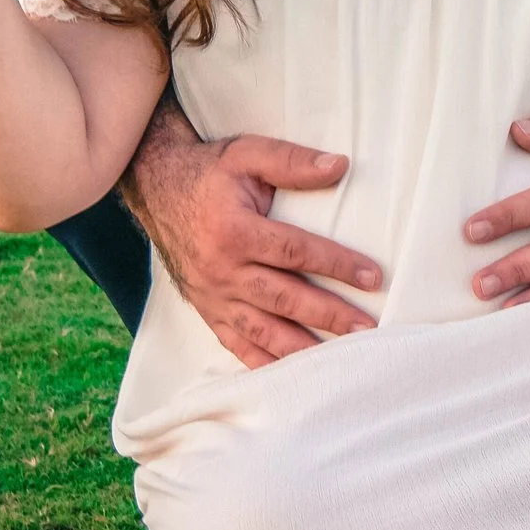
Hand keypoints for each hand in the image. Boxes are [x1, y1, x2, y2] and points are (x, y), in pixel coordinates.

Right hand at [132, 117, 382, 366]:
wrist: (157, 188)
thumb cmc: (211, 172)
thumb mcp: (248, 154)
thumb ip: (292, 162)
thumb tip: (339, 166)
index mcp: (234, 231)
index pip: (295, 252)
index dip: (337, 265)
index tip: (373, 277)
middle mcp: (222, 270)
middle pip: (284, 298)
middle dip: (329, 315)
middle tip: (368, 328)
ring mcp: (213, 296)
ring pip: (264, 330)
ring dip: (305, 347)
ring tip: (342, 359)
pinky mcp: (207, 311)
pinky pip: (237, 344)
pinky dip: (266, 363)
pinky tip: (295, 375)